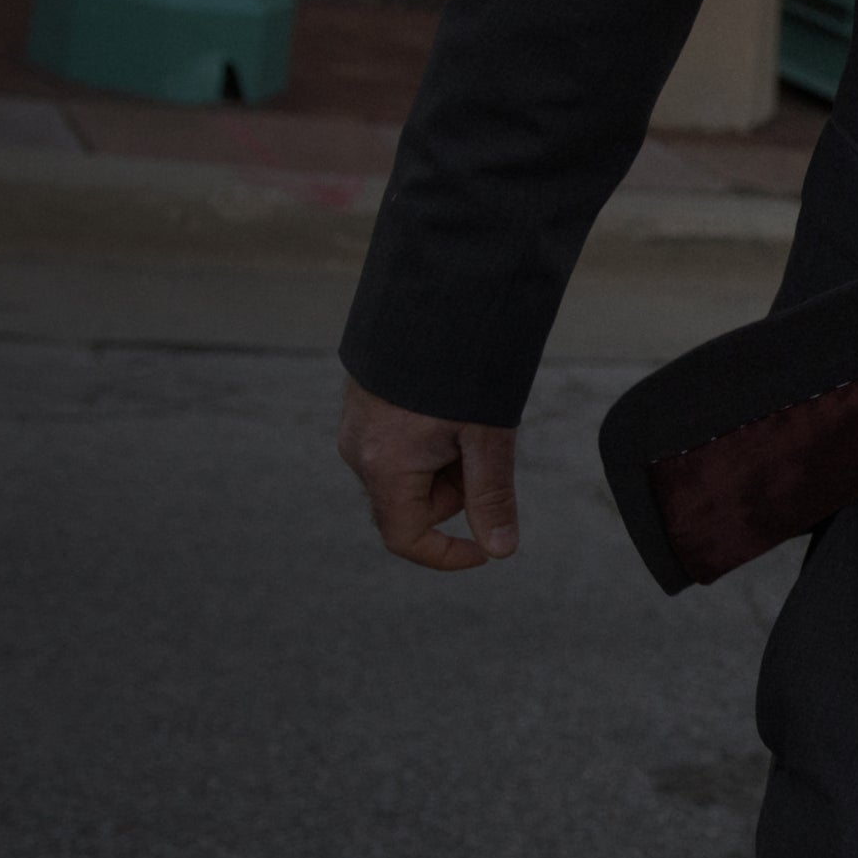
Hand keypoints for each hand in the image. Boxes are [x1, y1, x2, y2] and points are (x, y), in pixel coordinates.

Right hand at [335, 377, 520, 569]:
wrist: (433, 302)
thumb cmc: (462, 369)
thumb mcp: (487, 437)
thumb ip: (492, 495)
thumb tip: (501, 549)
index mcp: (385, 466)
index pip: (405, 538)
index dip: (446, 555)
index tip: (484, 550)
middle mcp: (358, 453)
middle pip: (412, 505)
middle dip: (454, 491)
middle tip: (482, 447)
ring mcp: (356, 430)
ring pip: (408, 476)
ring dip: (444, 464)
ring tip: (467, 419)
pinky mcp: (363, 411)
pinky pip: (398, 448)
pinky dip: (430, 443)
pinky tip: (449, 408)